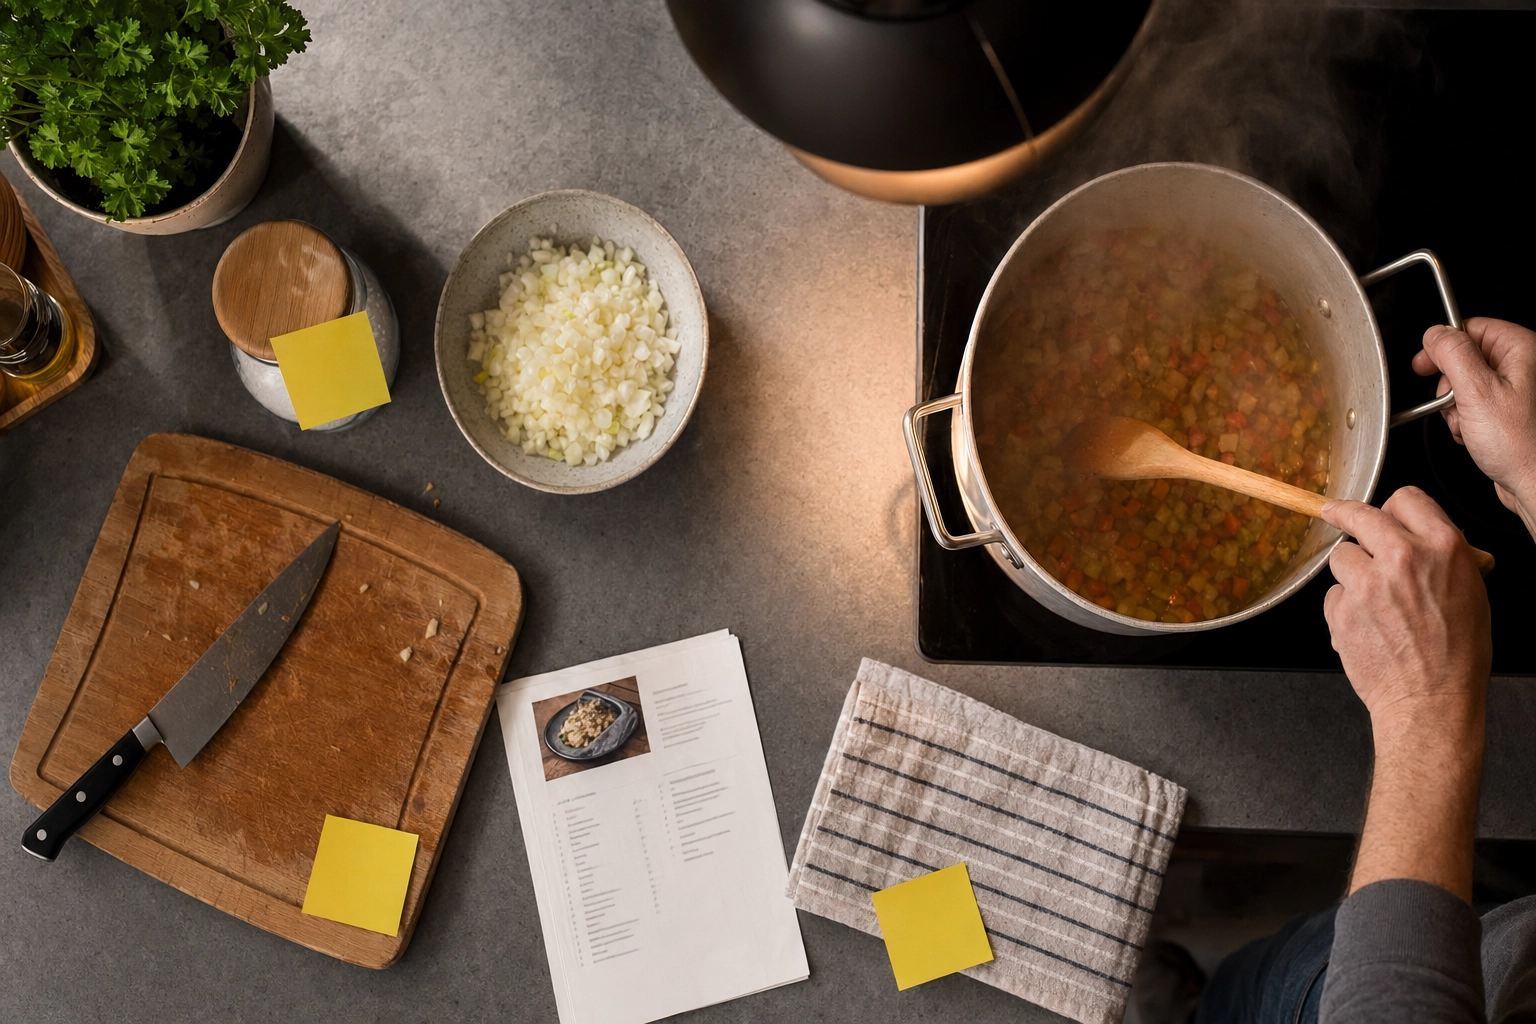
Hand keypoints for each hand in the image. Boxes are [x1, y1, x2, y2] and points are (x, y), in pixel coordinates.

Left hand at [1321, 489, 1490, 735]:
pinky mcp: (1340, 609)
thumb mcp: (1471, 593)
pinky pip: (1333, 594)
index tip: (1376, 510)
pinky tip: (1366, 626)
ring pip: (1341, 556)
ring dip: (1351, 572)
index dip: (1391, 507)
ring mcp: (1366, 583)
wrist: (1430, 700)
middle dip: (1345, 515)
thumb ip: (1443, 558)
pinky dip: (1343, 605)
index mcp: (1442, 547)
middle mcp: (1402, 558)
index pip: (1406, 498)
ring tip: (1373, 601)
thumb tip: (1422, 539)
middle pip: (1359, 515)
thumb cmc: (1457, 654)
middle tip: (1332, 513)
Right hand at [1413, 318, 1535, 533]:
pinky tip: (1472, 433)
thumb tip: (1436, 334)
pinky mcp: (1508, 414)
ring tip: (1467, 423)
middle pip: (1466, 358)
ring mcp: (1516, 391)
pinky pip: (1474, 407)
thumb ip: (1452, 355)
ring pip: (1467, 385)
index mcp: (1522, 350)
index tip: (1425, 363)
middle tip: (1451, 401)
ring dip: (1455, 407)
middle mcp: (1523, 367)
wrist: (1534, 484)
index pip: (1472, 328)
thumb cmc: (1522, 445)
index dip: (1443, 346)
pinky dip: (1465, 420)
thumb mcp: (1477, 392)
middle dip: (1449, 384)